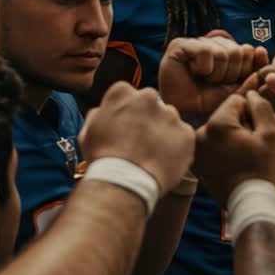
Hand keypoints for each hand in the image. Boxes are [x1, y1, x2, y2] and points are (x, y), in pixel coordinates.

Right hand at [81, 82, 195, 191]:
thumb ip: (100, 115)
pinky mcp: (186, 133)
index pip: (128, 94)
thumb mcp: (88, 132)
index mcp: (122, 93)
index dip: (127, 112)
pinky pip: (183, 137)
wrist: (124, 182)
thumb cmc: (103, 159)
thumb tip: (105, 112)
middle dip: (148, 117)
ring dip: (163, 132)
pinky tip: (164, 161)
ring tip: (152, 154)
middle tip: (141, 140)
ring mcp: (170, 115)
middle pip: (151, 103)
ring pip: (169, 119)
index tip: (126, 126)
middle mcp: (149, 97)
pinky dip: (177, 148)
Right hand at [160, 30, 268, 117]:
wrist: (183, 113)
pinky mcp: (181, 45)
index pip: (249, 50)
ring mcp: (197, 42)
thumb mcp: (236, 90)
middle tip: (215, 83)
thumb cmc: (209, 103)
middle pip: (237, 51)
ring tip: (204, 79)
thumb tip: (261, 50)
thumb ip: (252, 73)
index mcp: (227, 51)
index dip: (245, 70)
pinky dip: (203, 67)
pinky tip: (193, 72)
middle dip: (230, 74)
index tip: (231, 83)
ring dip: (216, 73)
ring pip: (223, 51)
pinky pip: (205, 51)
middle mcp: (212, 44)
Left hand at [194, 91, 274, 206]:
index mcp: (216, 125)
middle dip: (242, 123)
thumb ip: (261, 107)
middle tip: (258, 140)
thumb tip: (251, 93)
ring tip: (249, 151)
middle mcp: (200, 135)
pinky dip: (224, 148)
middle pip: (225, 116)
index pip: (236, 101)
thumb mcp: (271, 134)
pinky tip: (238, 160)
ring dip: (233, 136)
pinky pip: (213, 146)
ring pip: (219, 131)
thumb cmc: (264, 170)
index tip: (262, 127)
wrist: (251, 204)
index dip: (253, 111)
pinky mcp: (197, 164)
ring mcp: (197, 151)